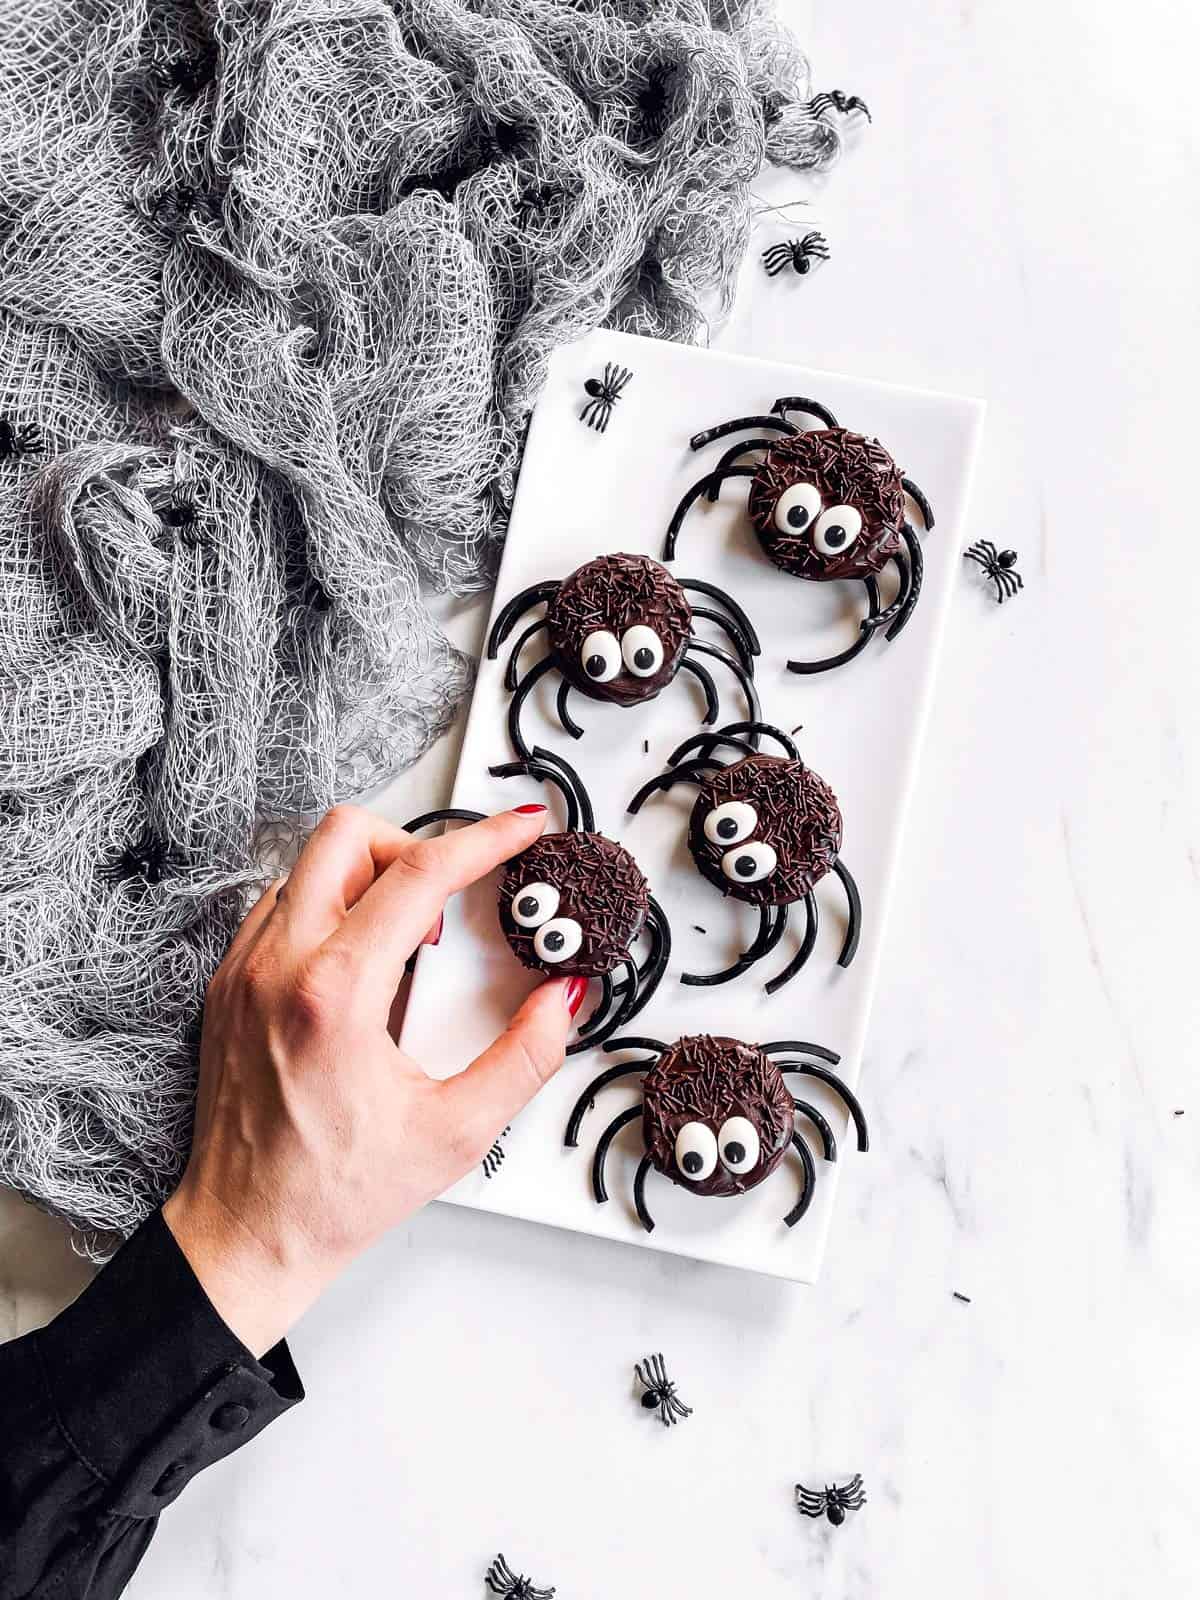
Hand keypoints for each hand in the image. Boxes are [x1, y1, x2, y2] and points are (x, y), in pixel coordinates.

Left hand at [163, 803, 584, 1356]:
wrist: (244, 1235)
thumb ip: (525, 1056)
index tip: (522, 829)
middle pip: (346, 834)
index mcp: (334, 993)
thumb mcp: (457, 1132)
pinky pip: (281, 908)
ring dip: (369, 880)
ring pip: (308, 866)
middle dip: (413, 845)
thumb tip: (562, 999)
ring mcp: (242, 972)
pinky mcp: (227, 987)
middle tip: (450, 898)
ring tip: (408, 945)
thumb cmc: (333, 1194)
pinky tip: (362, 969)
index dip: (485, 840)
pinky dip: (329, 913)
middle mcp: (277, 967)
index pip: (420, 874)